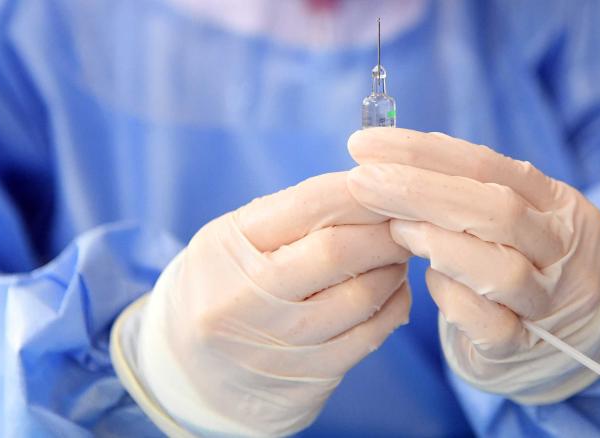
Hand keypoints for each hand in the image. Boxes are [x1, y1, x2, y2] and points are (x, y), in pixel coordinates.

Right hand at [120, 172, 410, 435]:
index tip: (390, 184)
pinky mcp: (309, 376)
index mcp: (226, 247)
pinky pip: (371, 335)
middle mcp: (245, 299)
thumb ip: (294, 216)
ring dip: (394, 268)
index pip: (309, 205)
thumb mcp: (235, 240)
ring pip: (361, 295)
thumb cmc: (226, 287)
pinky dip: (394, 304)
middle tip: (406, 220)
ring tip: (399, 253)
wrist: (193, 374)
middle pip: (338, 251)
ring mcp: (278, 343)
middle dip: (385, 230)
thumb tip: (372, 190)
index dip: (361, 191)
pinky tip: (393, 289)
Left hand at [346, 128, 599, 402]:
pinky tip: (429, 282)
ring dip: (437, 243)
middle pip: (497, 211)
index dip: (423, 152)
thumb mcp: (516, 218)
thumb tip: (395, 155)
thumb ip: (469, 190)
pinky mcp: (524, 348)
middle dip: (420, 191)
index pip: (489, 166)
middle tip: (362, 182)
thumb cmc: (526, 263)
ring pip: (501, 271)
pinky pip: (489, 324)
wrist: (579, 339)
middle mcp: (565, 250)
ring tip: (393, 229)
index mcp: (560, 205)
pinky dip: (452, 299)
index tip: (365, 144)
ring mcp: (551, 302)